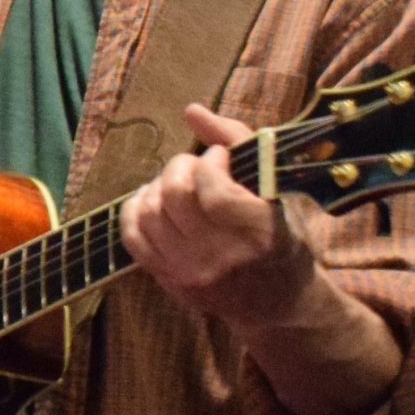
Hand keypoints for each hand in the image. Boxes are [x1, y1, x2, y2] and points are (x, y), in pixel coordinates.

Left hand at [117, 103, 316, 332]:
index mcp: (260, 232)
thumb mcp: (278, 190)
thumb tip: (191, 110)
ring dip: (157, 186)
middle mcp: (222, 257)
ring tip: (177, 185)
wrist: (279, 304)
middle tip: (195, 167)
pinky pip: (131, 236)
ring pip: (147, 212)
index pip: (212, 188)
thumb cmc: (283, 237)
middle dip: (179, 167)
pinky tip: (155, 203)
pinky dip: (136, 209)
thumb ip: (238, 142)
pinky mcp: (170, 282)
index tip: (220, 158)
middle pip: (173, 196)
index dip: (209, 162)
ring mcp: (192, 273)